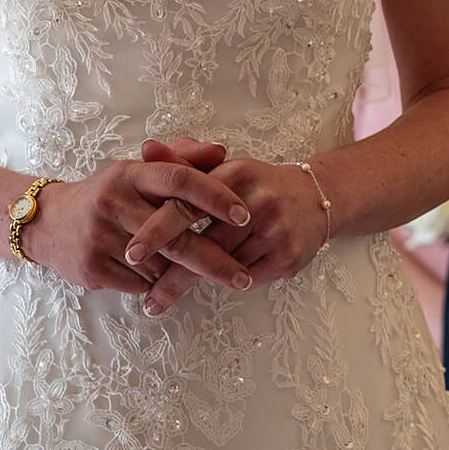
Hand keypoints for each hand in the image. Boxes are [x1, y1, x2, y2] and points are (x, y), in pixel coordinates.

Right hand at [21, 158, 253, 295]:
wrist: (46, 222)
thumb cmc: (108, 196)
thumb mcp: (138, 172)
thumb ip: (182, 160)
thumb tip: (221, 152)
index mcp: (130, 174)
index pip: (179, 179)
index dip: (215, 196)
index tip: (244, 214)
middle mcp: (112, 201)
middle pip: (175, 235)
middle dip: (215, 260)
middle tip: (244, 277)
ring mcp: (99, 236)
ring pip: (160, 265)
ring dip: (179, 273)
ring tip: (188, 274)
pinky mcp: (90, 268)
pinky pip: (139, 285)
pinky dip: (153, 285)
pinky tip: (152, 280)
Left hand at [130, 144, 331, 315]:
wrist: (316, 197)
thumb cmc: (255, 185)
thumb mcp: (222, 168)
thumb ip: (182, 163)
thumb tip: (146, 149)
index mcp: (235, 174)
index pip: (188, 205)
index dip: (157, 231)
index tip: (132, 253)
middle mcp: (257, 201)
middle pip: (204, 246)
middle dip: (171, 277)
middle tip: (145, 300)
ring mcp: (276, 231)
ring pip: (224, 268)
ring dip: (193, 285)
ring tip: (161, 300)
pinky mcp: (289, 257)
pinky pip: (248, 279)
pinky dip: (228, 282)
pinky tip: (213, 285)